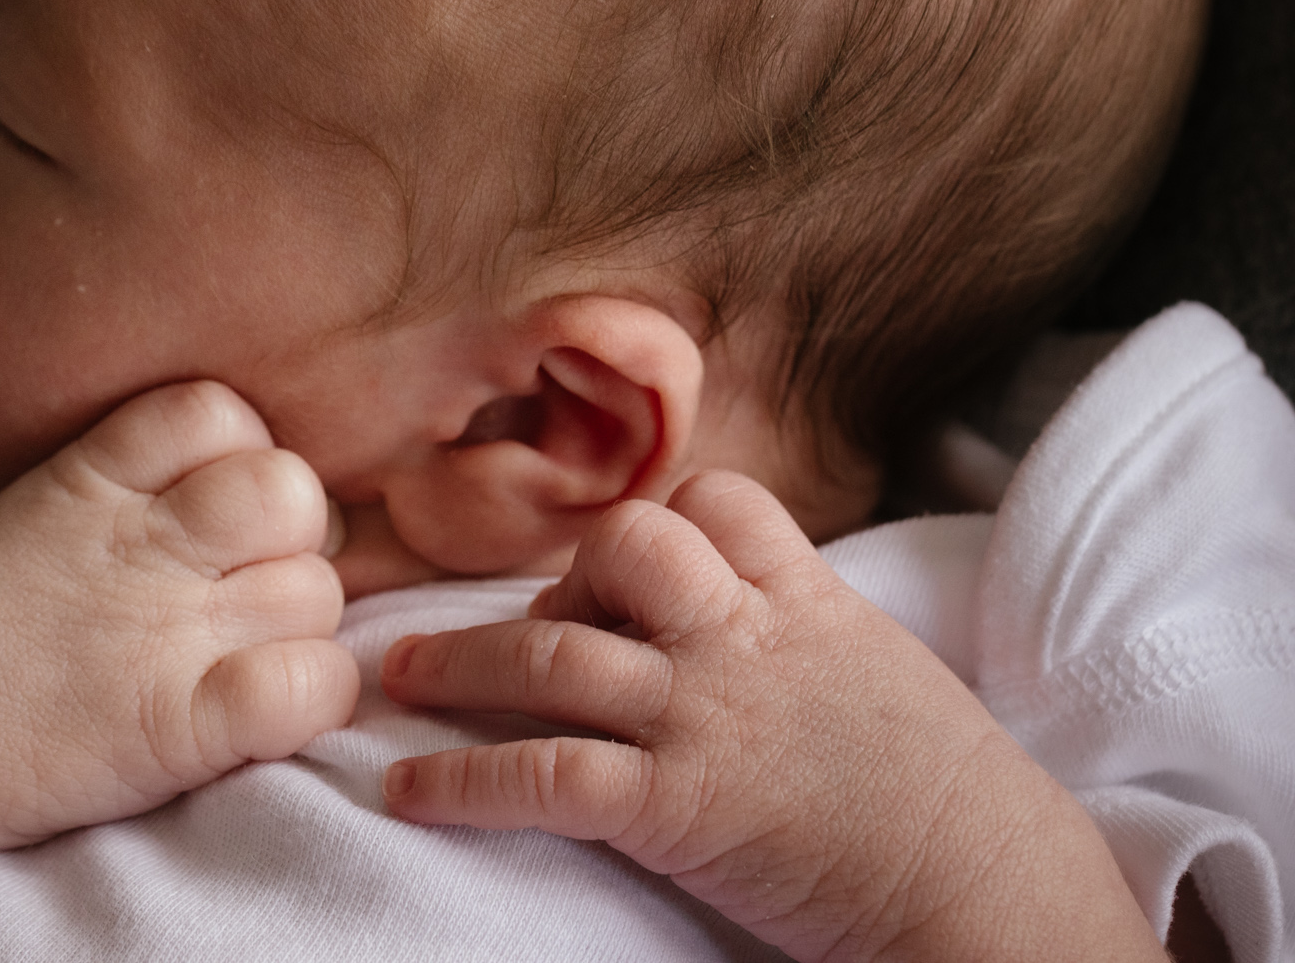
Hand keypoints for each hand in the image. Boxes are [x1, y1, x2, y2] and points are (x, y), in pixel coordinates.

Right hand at [0, 379, 361, 853]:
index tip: (211, 510)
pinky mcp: (177, 725)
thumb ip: (122, 490)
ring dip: (299, 627)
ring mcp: (163, 630)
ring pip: (318, 590)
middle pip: (292, 495)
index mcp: (91, 477)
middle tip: (239, 593)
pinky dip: (310, 698)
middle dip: (290, 543)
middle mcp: (140, 540)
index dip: (239, 456)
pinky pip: (311, 685)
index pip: (220, 410)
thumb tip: (221, 492)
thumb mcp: (27, 515)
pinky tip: (258, 714)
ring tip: (235, 659)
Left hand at [379, 471, 1164, 962]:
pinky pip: (544, 776)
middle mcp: (746, 641)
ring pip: (552, 654)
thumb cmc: (962, 805)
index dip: (660, 522)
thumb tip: (756, 637)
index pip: (715, 501)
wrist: (998, 895)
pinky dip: (462, 781)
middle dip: (553, 581)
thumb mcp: (892, 679)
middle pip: (617, 548)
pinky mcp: (681, 806)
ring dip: (458, 662)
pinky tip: (409, 790)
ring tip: (400, 676)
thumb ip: (815, 639)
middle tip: (524, 634)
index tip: (624, 571)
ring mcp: (707, 718)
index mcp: (809, 603)